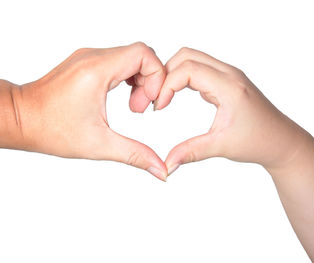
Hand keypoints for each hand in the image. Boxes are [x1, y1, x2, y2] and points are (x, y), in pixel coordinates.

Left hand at [10, 42, 166, 180]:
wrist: (21, 119)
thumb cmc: (50, 129)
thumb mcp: (98, 145)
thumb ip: (135, 155)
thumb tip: (160, 169)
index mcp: (96, 71)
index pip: (143, 54)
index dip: (157, 76)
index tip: (152, 101)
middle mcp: (93, 57)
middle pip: (140, 55)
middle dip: (150, 82)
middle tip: (140, 108)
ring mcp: (88, 58)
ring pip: (130, 57)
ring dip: (139, 81)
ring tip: (132, 107)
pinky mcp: (86, 63)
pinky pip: (118, 62)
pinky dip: (128, 78)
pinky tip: (123, 98)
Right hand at [155, 47, 304, 173]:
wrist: (281, 141)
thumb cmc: (259, 141)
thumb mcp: (221, 147)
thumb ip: (190, 153)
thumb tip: (167, 164)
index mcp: (230, 87)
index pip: (188, 69)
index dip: (167, 85)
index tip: (159, 107)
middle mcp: (230, 75)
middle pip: (187, 55)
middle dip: (166, 73)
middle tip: (158, 97)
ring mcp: (229, 76)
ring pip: (193, 59)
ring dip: (174, 74)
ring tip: (165, 97)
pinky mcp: (227, 81)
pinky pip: (200, 69)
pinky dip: (184, 78)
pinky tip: (178, 95)